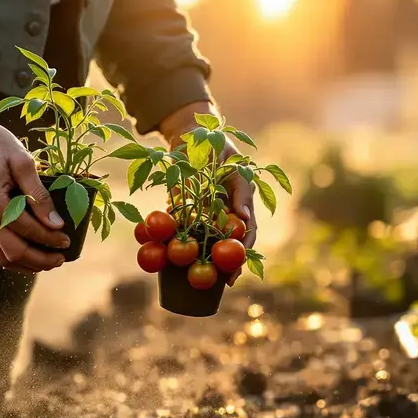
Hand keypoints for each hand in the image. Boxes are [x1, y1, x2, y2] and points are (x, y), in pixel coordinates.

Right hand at [0, 102, 68, 273]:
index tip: (66, 241)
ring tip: (42, 261)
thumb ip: (39, 194)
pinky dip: (3, 255)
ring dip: (21, 263)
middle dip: (39, 260)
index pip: (28, 231)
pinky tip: (20, 252)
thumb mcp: (21, 161)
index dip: (50, 239)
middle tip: (58, 259)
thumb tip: (56, 223)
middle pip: (12, 253)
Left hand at [160, 102, 256, 285]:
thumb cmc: (214, 144)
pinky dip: (177, 242)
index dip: (245, 251)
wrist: (188, 135)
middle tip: (224, 282)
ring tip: (202, 281)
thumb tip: (244, 216)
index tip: (239, 266)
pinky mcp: (185, 209)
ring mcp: (205, 211)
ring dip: (204, 259)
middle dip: (227, 263)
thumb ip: (240, 189)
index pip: (247, 231)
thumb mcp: (230, 162)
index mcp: (239, 201)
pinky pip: (183, 228)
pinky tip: (170, 260)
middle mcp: (224, 210)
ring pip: (206, 240)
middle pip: (228, 242)